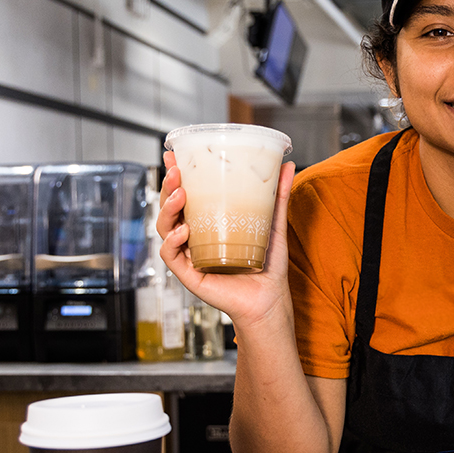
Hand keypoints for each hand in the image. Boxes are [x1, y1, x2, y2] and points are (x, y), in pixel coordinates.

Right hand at [157, 150, 297, 324]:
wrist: (270, 298)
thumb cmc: (268, 263)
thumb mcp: (273, 222)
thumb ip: (279, 195)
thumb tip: (289, 164)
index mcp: (207, 222)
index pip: (185, 194)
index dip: (176, 175)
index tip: (173, 154)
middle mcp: (193, 237)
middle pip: (170, 208)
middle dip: (168, 187)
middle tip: (176, 171)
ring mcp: (189, 255)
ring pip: (165, 228)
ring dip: (167, 209)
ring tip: (180, 196)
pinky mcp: (189, 274)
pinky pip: (171, 255)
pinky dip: (173, 241)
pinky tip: (183, 231)